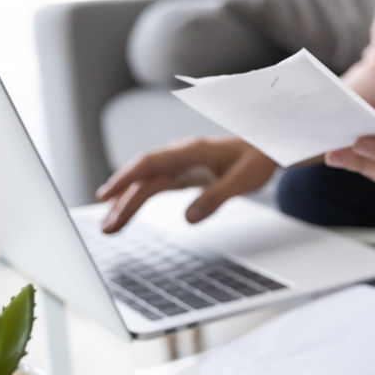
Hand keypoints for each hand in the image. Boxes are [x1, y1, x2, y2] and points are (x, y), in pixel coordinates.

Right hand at [96, 137, 276, 232]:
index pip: (151, 163)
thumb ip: (216, 197)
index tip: (107, 196)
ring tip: (108, 226)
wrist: (268, 146)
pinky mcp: (184, 171)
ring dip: (126, 201)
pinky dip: (139, 197)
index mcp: (193, 151)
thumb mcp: (244, 180)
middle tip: (106, 228)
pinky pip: (156, 184)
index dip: (126, 178)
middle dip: (122, 200)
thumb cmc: (258, 159)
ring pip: (146, 181)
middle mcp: (181, 154)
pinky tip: (124, 209)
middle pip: (144, 176)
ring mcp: (181, 162)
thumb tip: (188, 218)